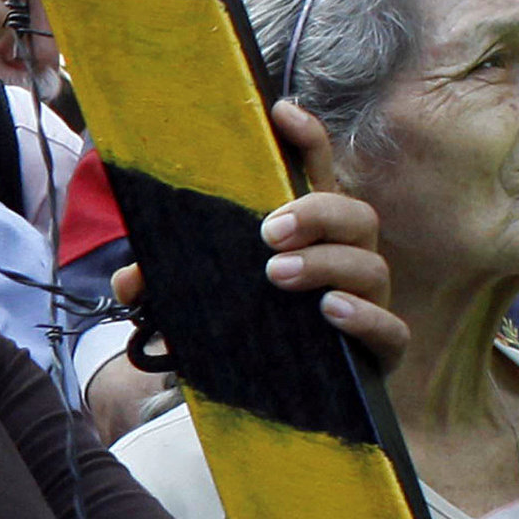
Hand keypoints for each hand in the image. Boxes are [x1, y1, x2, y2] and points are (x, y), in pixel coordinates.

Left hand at [106, 99, 406, 370]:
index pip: (319, 174)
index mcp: (313, 236)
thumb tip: (129, 282)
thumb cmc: (257, 335)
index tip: (281, 111)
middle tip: (268, 231)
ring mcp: (369, 303)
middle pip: (355, 214)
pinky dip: (364, 317)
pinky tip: (330, 312)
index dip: (308, 139)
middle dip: (316, 213)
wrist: (290, 406)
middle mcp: (348, 260)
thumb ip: (167, 288)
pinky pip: (390, 329)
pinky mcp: (380, 352)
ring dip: (326, 263)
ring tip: (279, 274)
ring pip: (371, 265)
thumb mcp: (204, 306)